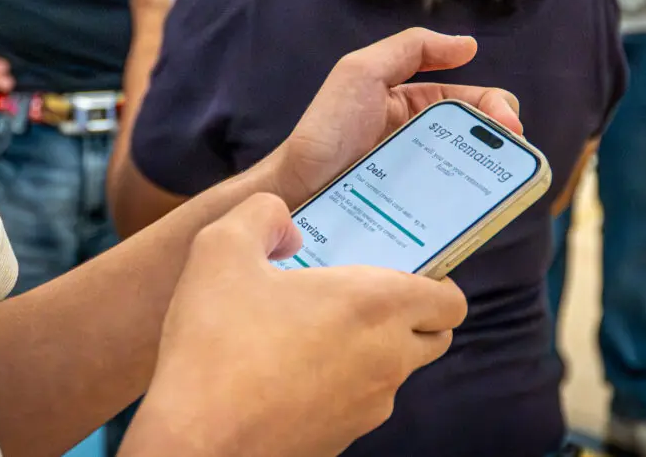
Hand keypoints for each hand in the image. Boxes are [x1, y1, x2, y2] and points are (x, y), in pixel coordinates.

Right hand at [123, 193, 467, 456]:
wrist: (195, 442)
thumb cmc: (213, 344)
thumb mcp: (222, 247)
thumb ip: (262, 213)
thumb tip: (283, 221)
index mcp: (376, 306)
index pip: (450, 299)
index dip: (433, 281)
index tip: (397, 269)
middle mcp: (386, 359)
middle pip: (433, 336)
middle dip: (409, 315)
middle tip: (355, 296)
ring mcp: (367, 408)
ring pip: (393, 372)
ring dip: (369, 350)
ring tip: (309, 330)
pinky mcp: (341, 441)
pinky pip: (357, 404)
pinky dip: (338, 385)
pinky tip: (286, 371)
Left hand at [270, 29, 521, 206]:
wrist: (295, 189)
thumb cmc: (326, 128)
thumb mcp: (362, 71)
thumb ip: (410, 48)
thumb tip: (468, 45)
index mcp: (414, 104)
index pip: (470, 101)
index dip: (496, 107)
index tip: (509, 124)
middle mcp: (421, 139)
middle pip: (478, 138)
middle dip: (502, 140)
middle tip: (510, 152)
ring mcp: (419, 177)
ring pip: (470, 173)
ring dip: (493, 175)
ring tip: (503, 181)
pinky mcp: (415, 210)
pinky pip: (450, 206)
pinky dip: (470, 205)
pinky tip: (479, 207)